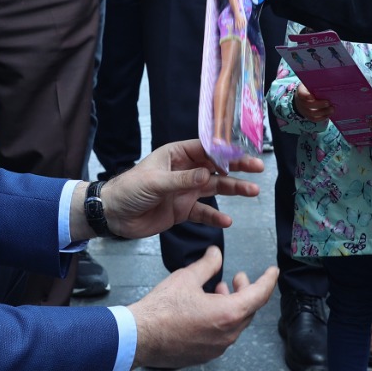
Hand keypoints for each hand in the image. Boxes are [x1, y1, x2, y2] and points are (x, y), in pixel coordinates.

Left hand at [87, 139, 263, 240]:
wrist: (113, 215)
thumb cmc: (130, 189)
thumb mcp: (155, 182)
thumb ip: (182, 180)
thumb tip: (209, 175)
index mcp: (176, 155)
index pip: (205, 149)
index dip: (225, 150)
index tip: (243, 152)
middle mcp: (185, 170)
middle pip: (216, 167)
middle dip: (237, 168)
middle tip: (257, 168)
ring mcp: (185, 191)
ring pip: (215, 189)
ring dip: (233, 190)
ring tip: (253, 192)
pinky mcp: (182, 210)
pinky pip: (203, 212)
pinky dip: (215, 216)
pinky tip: (227, 221)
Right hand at [129, 246, 278, 368]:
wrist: (140, 338)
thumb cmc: (162, 308)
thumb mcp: (187, 278)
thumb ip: (207, 265)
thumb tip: (216, 253)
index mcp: (229, 313)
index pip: (259, 295)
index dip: (268, 280)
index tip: (273, 271)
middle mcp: (228, 334)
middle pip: (248, 310)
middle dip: (246, 291)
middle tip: (238, 277)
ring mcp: (217, 348)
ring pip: (234, 323)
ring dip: (232, 305)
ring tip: (219, 290)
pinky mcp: (205, 355)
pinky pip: (222, 335)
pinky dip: (221, 319)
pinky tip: (205, 309)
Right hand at [292, 82, 331, 123]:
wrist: (301, 99)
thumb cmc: (308, 90)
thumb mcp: (309, 84)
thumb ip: (316, 83)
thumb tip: (329, 80)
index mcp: (301, 92)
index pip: (302, 94)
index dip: (306, 96)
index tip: (312, 96)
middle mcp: (301, 102)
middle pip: (308, 105)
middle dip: (319, 105)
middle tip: (328, 102)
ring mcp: (304, 110)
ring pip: (313, 114)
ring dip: (323, 112)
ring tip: (332, 109)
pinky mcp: (309, 116)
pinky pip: (315, 119)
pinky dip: (323, 117)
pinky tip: (329, 114)